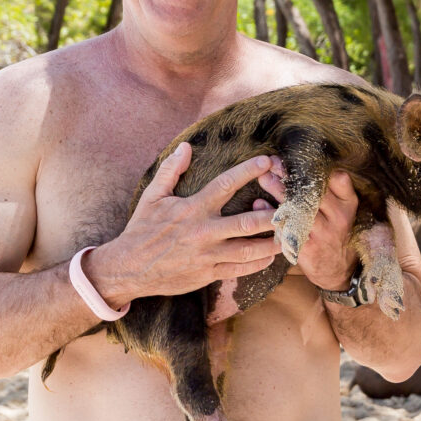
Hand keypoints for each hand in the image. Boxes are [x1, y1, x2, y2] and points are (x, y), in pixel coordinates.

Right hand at [86, 142, 281, 304]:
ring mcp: (208, 255)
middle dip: (273, 213)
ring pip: (249, 249)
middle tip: (292, 205)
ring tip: (289, 232)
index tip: (266, 161)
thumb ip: (171, 170)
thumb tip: (185, 147)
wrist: (129, 268)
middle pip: (247, 222)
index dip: (247, 171)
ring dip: (272, 241)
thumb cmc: (142, 229)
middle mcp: (204, 231)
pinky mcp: (209, 274)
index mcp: (192, 208)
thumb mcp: (152, 196)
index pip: (225, 185)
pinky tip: (271, 255)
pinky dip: (259, 263)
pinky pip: (240, 269)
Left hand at [256, 159, 358, 291]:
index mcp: (347, 204)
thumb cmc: (335, 233)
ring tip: (264, 178)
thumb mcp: (342, 210)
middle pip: (312, 192)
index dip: (317, 167)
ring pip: (298, 208)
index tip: (295, 157)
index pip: (338, 179)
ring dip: (278, 191)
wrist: (339, 271)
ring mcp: (323, 234)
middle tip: (272, 164)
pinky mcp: (308, 249)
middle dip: (290, 175)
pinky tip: (258, 205)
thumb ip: (330, 189)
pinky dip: (272, 216)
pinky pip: (287, 229)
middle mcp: (338, 217)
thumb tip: (301, 170)